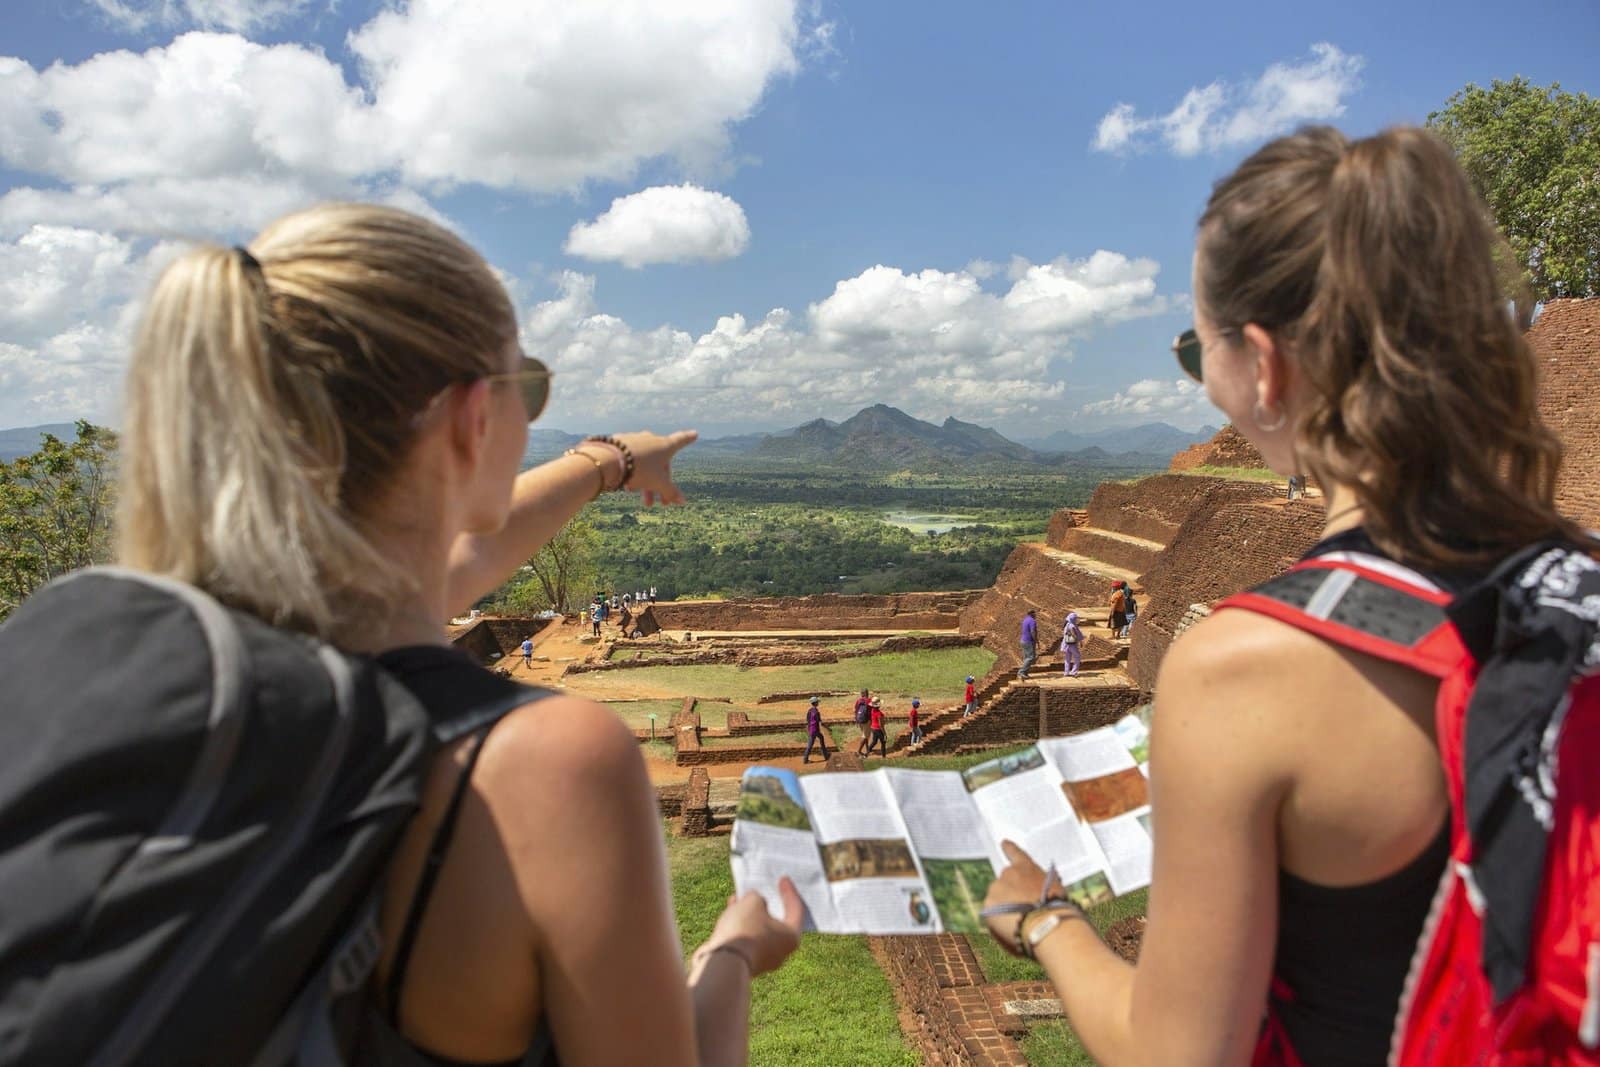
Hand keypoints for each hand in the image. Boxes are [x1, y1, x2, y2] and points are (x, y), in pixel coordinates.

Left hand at [613, 430, 696, 505]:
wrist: (610, 460)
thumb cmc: (640, 470)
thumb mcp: (658, 483)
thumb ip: (670, 492)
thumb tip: (683, 502)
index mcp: (665, 446)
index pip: (681, 440)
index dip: (688, 438)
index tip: (695, 434)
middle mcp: (651, 439)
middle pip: (660, 462)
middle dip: (660, 484)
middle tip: (660, 503)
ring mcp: (635, 439)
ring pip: (644, 462)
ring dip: (645, 481)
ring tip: (641, 499)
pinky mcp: (620, 443)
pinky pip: (630, 458)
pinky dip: (632, 470)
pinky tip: (627, 484)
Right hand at [701, 876, 804, 976]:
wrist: (723, 961)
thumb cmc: (745, 928)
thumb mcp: (753, 902)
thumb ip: (757, 898)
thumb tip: (755, 903)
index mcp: (792, 937)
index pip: (796, 910)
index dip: (789, 892)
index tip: (783, 879)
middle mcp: (781, 952)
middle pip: (777, 922)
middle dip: (767, 904)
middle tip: (762, 890)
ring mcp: (763, 960)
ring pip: (758, 930)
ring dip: (750, 913)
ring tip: (739, 898)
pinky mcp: (745, 963)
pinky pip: (746, 938)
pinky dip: (740, 924)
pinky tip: (730, 910)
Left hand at [983, 840, 1050, 955]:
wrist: (1049, 922)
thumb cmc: (1058, 909)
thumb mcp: (1055, 891)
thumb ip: (1042, 888)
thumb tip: (1036, 896)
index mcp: (1028, 868)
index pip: (1016, 854)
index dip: (1009, 848)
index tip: (1003, 842)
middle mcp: (1009, 873)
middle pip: (1006, 886)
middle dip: (1011, 898)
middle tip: (1024, 915)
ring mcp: (997, 887)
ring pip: (998, 902)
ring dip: (1005, 912)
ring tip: (1023, 927)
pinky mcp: (988, 903)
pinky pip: (993, 917)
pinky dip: (1000, 925)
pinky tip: (1014, 933)